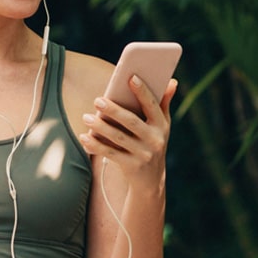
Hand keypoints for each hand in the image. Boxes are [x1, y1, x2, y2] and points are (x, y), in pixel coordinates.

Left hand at [79, 74, 176, 188]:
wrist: (151, 180)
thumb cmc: (152, 143)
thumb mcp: (161, 126)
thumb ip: (163, 103)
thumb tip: (172, 81)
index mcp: (162, 125)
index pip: (152, 105)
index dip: (142, 91)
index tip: (131, 77)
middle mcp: (155, 140)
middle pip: (132, 121)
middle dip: (114, 110)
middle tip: (97, 100)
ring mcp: (144, 154)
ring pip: (119, 138)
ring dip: (100, 127)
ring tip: (86, 117)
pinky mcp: (131, 167)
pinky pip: (111, 154)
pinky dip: (96, 146)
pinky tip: (84, 137)